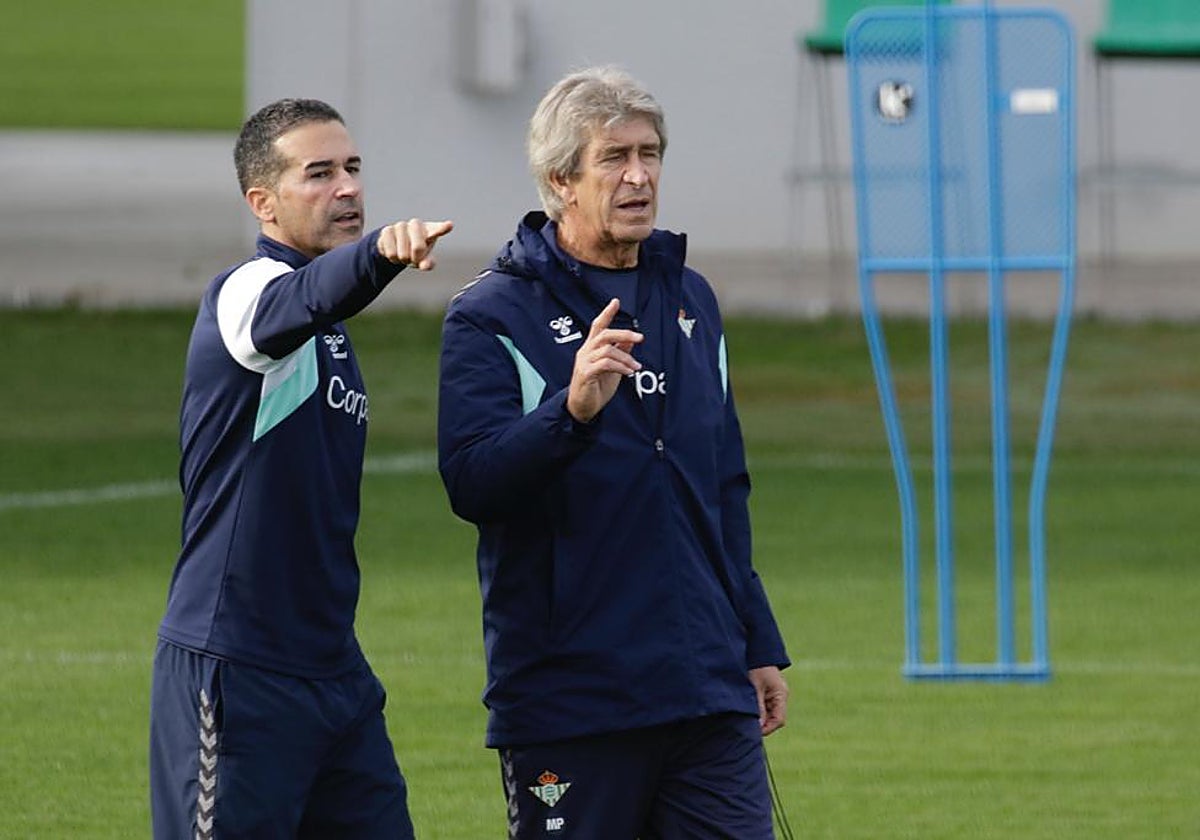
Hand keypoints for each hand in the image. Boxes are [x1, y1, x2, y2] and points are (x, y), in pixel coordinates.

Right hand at [376, 219, 453, 269]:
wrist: (396, 245)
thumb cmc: (416, 252)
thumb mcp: (424, 259)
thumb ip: (428, 263)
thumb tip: (426, 265)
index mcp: (430, 230)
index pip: (438, 229)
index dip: (443, 228)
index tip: (449, 225)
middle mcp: (416, 224)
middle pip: (418, 248)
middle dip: (415, 258)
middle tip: (414, 257)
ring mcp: (401, 225)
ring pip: (403, 253)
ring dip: (403, 259)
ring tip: (404, 254)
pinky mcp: (387, 230)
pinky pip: (391, 253)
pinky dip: (393, 258)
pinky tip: (394, 251)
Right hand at [566, 298, 642, 422]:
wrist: (582, 407)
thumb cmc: (596, 387)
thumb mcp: (612, 368)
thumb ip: (619, 353)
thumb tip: (630, 341)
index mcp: (591, 348)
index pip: (598, 326)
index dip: (607, 313)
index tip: (616, 302)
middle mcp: (586, 352)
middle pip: (604, 334)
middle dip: (624, 333)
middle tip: (640, 338)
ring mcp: (584, 362)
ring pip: (607, 349)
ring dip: (626, 357)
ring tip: (636, 367)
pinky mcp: (585, 373)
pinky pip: (605, 364)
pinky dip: (620, 367)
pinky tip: (629, 372)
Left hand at [749, 666, 788, 736]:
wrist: (756, 653)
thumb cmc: (756, 667)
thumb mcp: (755, 687)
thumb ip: (758, 707)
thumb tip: (758, 726)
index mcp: (781, 695)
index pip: (779, 719)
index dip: (768, 728)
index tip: (754, 732)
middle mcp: (780, 697)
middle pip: (774, 719)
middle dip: (762, 724)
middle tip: (748, 728)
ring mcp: (774, 695)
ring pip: (768, 714)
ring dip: (759, 718)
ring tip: (745, 719)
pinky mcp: (767, 694)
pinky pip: (764, 708)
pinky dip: (757, 712)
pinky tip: (747, 712)